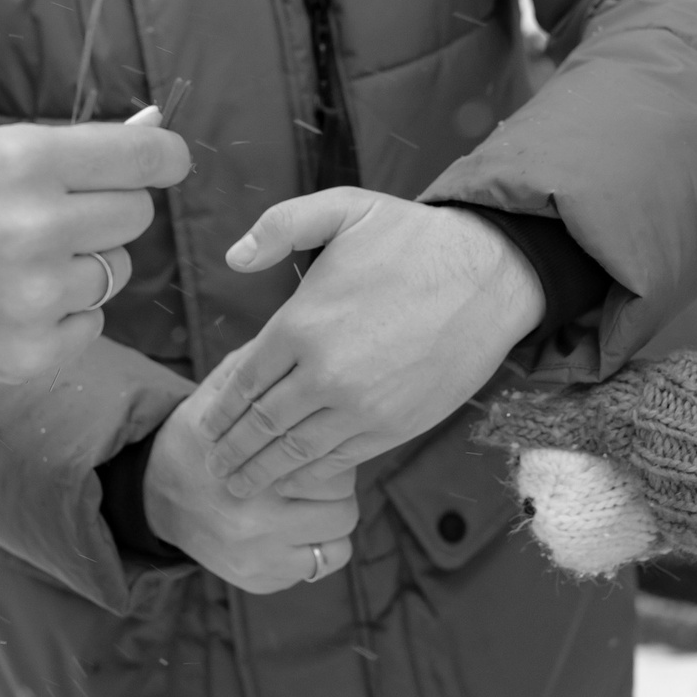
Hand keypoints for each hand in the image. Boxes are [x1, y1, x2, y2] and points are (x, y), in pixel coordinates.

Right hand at [0, 123, 190, 390]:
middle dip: (105, 213)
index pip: (142, 158)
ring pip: (113, 272)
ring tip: (14, 268)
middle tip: (54, 218)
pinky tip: (10, 308)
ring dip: (78, 268)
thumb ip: (61, 155)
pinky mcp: (34, 353)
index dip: (163, 159)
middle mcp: (42, 226)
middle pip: (134, 215)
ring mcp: (40, 296)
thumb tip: (152, 141)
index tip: (166, 162)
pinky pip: (92, 325)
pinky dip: (63, 318)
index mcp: (24, 161)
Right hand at [144, 385, 359, 592]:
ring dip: (331, 513)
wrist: (157, 497)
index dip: (324, 443)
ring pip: (340, 532)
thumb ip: (257, 370)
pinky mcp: (262, 579)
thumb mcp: (216, 393)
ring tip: (309, 499)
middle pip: (341, 498)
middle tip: (311, 471)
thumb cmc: (199, 437)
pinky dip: (322, 544)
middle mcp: (253, 519)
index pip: (325, 456)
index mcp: (246, 466)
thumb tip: (299, 347)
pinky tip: (302, 526)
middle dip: (332, 480)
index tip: (311, 439)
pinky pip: (324, 563)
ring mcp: (258, 556)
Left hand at [196, 190, 544, 497]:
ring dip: (264, 472)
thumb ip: (281, 226)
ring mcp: (360, 406)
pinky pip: (340, 458)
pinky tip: (295, 478)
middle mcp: (324, 373)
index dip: (221, 410)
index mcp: (300, 325)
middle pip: (262, 425)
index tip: (206, 427)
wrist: (490, 276)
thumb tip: (235, 257)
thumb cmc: (415, 239)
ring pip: (296, 451)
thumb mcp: (344, 209)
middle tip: (213, 468)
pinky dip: (311, 473)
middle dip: (233, 451)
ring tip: (241, 487)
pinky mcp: (395, 425)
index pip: (244, 380)